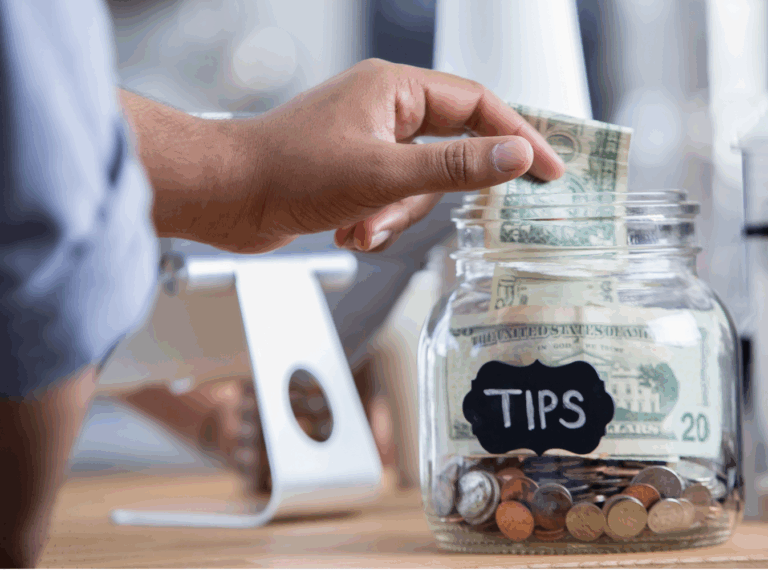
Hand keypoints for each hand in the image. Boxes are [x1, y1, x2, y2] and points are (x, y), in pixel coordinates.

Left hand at [125, 59, 563, 253]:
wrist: (226, 196)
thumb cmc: (289, 172)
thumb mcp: (385, 174)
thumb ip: (455, 166)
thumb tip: (516, 155)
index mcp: (394, 89)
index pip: (477, 104)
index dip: (518, 136)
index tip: (549, 170)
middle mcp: (382, 109)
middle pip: (445, 153)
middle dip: (423, 197)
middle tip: (395, 215)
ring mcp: (366, 141)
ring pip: (415, 185)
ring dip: (391, 217)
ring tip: (358, 228)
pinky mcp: (350, 171)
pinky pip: (388, 199)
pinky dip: (374, 222)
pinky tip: (345, 230)